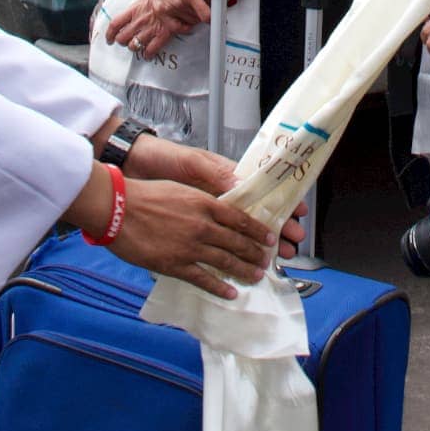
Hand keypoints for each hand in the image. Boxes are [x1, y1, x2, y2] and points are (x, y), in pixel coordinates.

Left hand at [104, 0, 193, 59]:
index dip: (110, 34)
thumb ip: (138, 6)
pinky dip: (148, 54)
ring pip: (134, 45)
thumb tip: (133, 12)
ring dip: (134, 47)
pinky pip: (151, 49)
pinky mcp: (162, 34)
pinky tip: (147, 55)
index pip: (116, 24)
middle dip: (122, 42)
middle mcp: (140, 21)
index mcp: (134, 9)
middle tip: (125, 42)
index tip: (109, 39)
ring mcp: (150, 29)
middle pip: (122, 37)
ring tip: (136, 46)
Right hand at [110, 179, 277, 298]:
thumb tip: (215, 211)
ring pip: (226, 261)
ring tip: (256, 275)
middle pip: (238, 242)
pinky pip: (204, 279)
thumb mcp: (179, 189)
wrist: (118, 209)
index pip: (240, 218)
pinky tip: (231, 293)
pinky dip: (220, 288)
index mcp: (204, 204)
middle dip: (255, 253)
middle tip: (266, 259)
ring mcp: (191, 247)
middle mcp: (203, 226)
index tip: (269, 237)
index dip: (258, 230)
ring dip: (244, 270)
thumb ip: (200, 201)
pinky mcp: (176, 265)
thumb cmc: (144, 195)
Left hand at [125, 133, 308, 259]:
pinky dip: (225, 259)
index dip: (278, 203)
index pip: (258, 193)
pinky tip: (237, 271)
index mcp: (223, 179)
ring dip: (256, 248)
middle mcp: (217, 198)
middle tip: (293, 244)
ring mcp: (204, 216)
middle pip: (253, 218)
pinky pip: (212, 246)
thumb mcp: (192, 162)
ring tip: (276, 260)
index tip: (298, 212)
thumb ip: (217, 173)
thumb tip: (244, 186)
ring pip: (237, 235)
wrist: (131, 168)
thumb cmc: (162, 159)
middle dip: (275, 230)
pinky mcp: (189, 229)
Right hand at [146, 0, 210, 26]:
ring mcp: (167, 8)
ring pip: (189, 22)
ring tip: (191, 5)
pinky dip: (183, 26)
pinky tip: (186, 18)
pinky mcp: (160, 11)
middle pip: (198, 19)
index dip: (214, 16)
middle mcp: (177, 2)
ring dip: (194, 17)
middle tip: (201, 2)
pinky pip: (175, 28)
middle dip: (203, 12)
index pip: (206, 15)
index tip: (216, 14)